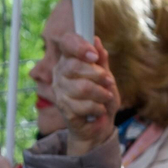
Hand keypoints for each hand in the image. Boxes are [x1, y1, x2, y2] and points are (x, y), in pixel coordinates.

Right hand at [53, 32, 118, 155]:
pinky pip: (84, 105)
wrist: (99, 126)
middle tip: (108, 82)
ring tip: (105, 98)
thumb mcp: (106, 77)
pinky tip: (98, 110)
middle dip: (99, 75)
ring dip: (101, 94)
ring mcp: (59, 91)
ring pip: (82, 87)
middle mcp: (59, 73)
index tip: (94, 56)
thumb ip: (101, 61)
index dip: (79, 46)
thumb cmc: (102, 98)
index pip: (67, 43)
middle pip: (75, 66)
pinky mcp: (63, 108)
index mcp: (69, 59)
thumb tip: (96, 40)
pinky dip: (98, 108)